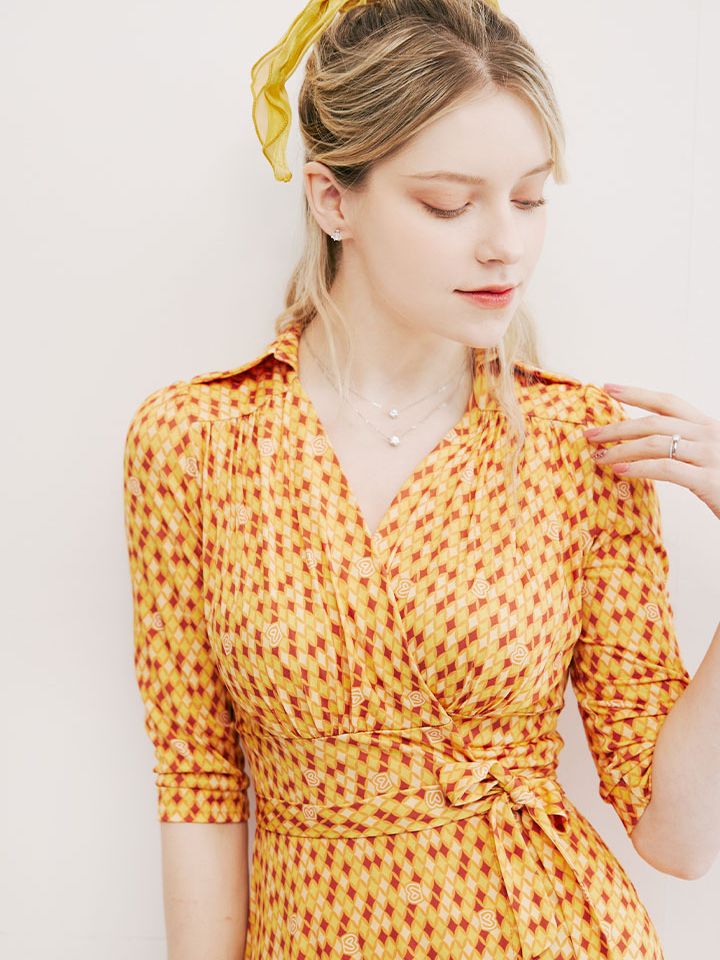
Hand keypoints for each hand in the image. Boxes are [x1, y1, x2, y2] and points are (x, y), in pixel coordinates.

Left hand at [583, 383, 719, 520]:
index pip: (669, 402)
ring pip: (655, 443)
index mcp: (710, 427)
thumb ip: (686, 449)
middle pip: (655, 422)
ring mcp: (712, 455)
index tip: (607, 387)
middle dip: (618, 426)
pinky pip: (666, 468)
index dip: (637, 393)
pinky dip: (638, 468)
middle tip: (589, 434)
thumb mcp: (710, 459)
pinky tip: (619, 471)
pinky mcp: (710, 479)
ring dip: (621, 448)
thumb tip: (647, 449)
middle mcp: (711, 434)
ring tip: (598, 456)